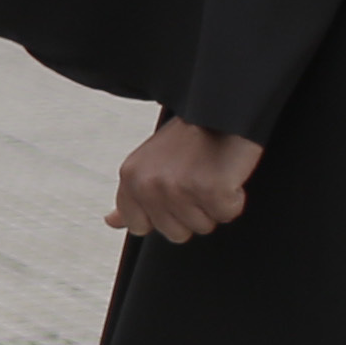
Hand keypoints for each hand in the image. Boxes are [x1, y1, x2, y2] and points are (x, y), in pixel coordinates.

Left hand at [108, 119, 261, 243]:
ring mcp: (179, 188)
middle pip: (174, 233)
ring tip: (211, 173)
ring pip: (202, 226)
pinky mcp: (211, 189)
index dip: (163, 215)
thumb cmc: (189, 139)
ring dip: (213, 205)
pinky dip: (234, 198)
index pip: (139, 226)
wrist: (222, 111)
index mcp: (130, 177)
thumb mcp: (149, 163)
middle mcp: (149, 185)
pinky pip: (227, 214)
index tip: (174, 190)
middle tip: (197, 178)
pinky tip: (227, 174)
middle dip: (192, 212)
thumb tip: (111, 221)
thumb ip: (131, 196)